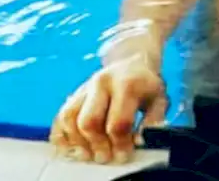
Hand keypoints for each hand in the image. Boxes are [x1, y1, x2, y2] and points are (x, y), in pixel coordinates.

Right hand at [49, 55, 167, 164]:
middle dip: (96, 146)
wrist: (132, 62)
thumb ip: (153, 121)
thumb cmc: (145, 85)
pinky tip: (73, 147)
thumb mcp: (159, 98)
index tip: (123, 155)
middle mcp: (102, 82)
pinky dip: (62, 135)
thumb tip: (140, 141)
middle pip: (89, 122)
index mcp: (126, 83)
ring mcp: (85, 87)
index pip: (117, 122)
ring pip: (70, 118)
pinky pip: (60, 116)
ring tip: (89, 154)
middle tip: (105, 157)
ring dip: (77, 142)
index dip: (119, 144)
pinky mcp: (74, 94)